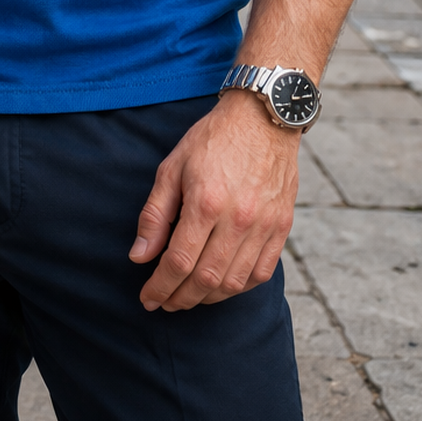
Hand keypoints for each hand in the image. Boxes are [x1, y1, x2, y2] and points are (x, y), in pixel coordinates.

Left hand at [130, 90, 298, 311]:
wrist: (262, 118)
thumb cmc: (213, 139)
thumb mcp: (173, 166)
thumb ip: (155, 214)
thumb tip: (139, 256)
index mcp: (206, 203)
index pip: (178, 262)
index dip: (160, 286)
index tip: (147, 297)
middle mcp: (238, 219)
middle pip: (205, 279)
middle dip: (180, 298)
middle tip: (164, 302)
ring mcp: (264, 226)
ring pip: (234, 283)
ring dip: (208, 298)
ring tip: (189, 295)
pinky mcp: (282, 227)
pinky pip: (261, 273)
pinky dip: (240, 287)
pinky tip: (222, 284)